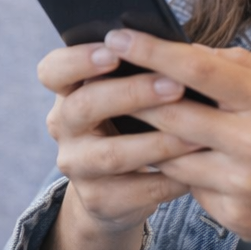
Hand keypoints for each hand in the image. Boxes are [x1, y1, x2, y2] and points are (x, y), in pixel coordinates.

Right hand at [33, 43, 202, 249]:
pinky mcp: (99, 200)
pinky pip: (137, 191)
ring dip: (158, 142)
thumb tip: (182, 49)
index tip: (114, 51)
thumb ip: (137, 72)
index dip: (78, 59)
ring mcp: (77, 167)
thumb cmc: (130, 123)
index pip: (52, 70)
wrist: (116, 190)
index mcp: (67, 92)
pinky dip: (170, 179)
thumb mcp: (124, 95)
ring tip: (198, 133)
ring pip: (112, 155)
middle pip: (84, 106)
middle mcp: (63, 127)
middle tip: (175, 86)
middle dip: (132, 94)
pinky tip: (197, 169)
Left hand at [108, 29, 250, 249]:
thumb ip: (246, 68)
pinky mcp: (232, 214)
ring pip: (170, 152)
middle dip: (130, 91)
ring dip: (144, 134)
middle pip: (171, 110)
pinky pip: (189, 185)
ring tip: (121, 115)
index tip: (117, 36)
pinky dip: (176, 168)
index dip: (151, 50)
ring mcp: (241, 182)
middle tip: (98, 76)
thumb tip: (190, 50)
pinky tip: (164, 158)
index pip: (197, 67)